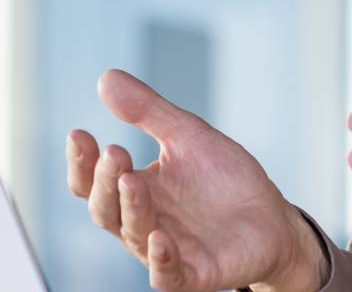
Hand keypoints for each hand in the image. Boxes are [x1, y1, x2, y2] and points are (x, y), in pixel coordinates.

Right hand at [67, 69, 325, 291]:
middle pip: (106, 209)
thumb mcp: (188, 136)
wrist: (272, 218)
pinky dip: (161, 259)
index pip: (94, 181)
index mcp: (136, 190)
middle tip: (114, 152)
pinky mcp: (196, 273)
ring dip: (131, 208)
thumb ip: (148, 111)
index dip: (82, 162)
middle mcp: (143, 222)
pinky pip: (168, 275)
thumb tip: (106, 77)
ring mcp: (168, 250)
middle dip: (105, 181)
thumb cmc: (224, 180)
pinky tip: (160, 238)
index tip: (79, 134)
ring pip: (134, 235)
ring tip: (132, 179)